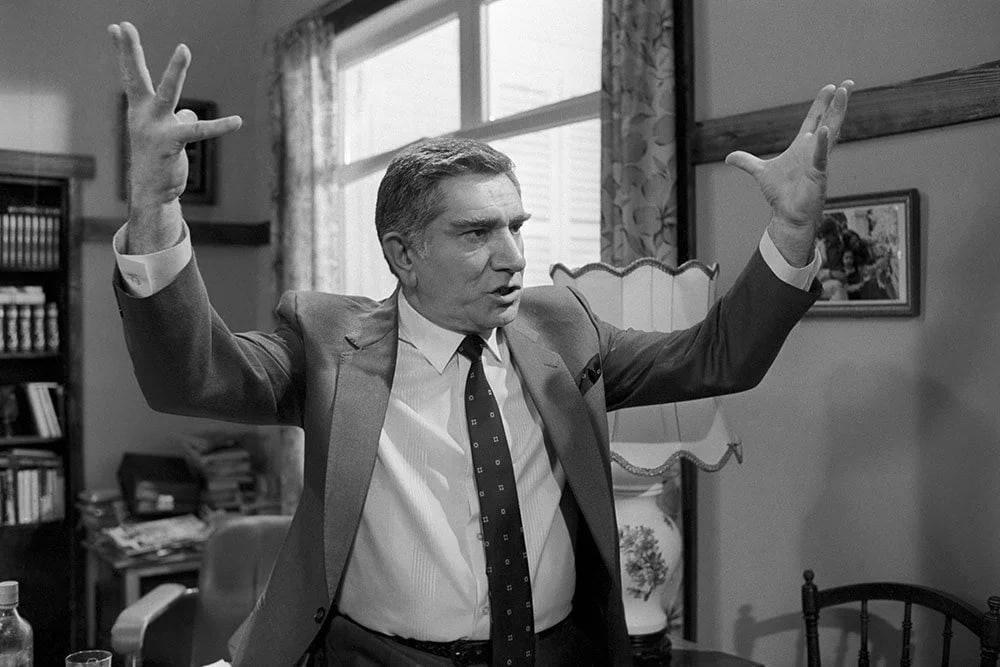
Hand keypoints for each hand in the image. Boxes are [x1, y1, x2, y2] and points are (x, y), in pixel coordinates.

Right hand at [108, 22, 241, 209]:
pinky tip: (237, 121)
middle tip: (125, 25)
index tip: (115, 26)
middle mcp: (143, 115)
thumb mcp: (165, 133)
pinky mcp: (173, 142)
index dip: (124, 51)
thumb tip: (190, 114)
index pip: (131, 75)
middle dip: (129, 50)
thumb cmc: (158, 159)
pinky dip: (220, 126)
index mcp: (139, 110)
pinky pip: (200, 130)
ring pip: (168, 92)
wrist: (152, 192)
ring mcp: (156, 128)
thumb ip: (178, 117)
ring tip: (183, 48)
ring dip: (176, 70)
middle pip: (136, 76)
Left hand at [725, 80, 852, 265]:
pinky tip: (825, 130)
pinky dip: (822, 144)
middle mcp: (813, 150)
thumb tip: (728, 158)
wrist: (788, 215)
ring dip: (837, 113)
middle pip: (828, 120)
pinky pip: (821, 156)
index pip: (814, 119)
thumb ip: (746, 162)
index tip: (831, 87)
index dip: (821, 104)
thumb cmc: (781, 194)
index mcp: (802, 146)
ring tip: (844, 95)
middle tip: (848, 82)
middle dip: (837, 102)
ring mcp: (818, 160)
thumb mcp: (760, 172)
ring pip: (831, 132)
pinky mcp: (818, 174)